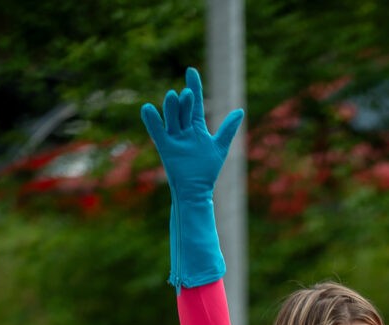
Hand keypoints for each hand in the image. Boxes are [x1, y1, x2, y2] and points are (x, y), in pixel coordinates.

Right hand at [141, 66, 242, 203]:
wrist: (196, 190)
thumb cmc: (207, 170)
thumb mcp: (219, 147)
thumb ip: (228, 129)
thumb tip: (240, 110)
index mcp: (196, 127)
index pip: (195, 103)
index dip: (194, 87)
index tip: (191, 70)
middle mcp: (184, 129)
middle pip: (184, 110)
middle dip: (186, 102)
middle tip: (189, 94)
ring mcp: (174, 137)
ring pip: (172, 118)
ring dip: (172, 107)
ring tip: (173, 96)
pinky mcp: (165, 148)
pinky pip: (157, 132)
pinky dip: (152, 121)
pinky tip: (148, 109)